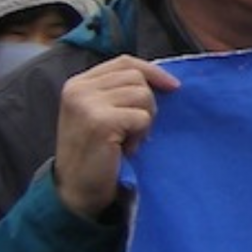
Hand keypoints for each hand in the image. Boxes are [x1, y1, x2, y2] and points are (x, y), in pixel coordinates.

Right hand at [54, 55, 179, 218]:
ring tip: (128, 139)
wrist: (78, 189)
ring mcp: (87, 103)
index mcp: (79, 83)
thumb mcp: (102, 113)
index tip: (173, 86)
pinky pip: (142, 117)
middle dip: (148, 103)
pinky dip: (141, 134)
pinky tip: (126, 149)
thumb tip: (165, 80)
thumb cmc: (96, 152)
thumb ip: (120, 92)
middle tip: (136, 129)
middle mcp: (79, 89)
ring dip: (144, 120)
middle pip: (137, 77)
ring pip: (142, 95)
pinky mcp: (100, 121)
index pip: (124, 62)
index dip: (152, 71)